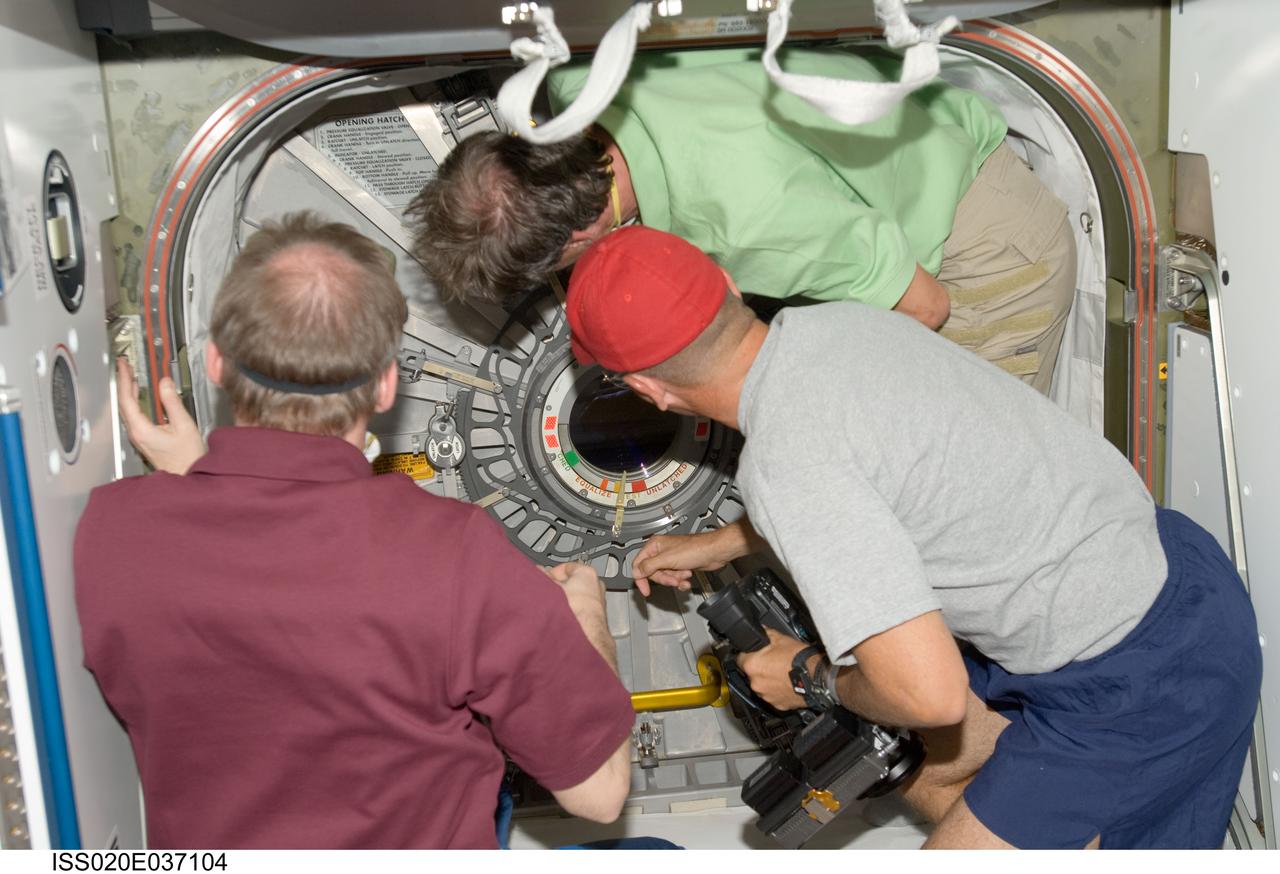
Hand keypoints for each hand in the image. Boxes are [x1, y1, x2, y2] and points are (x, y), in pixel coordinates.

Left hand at [116, 357, 205, 473]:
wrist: (187, 476)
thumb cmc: (187, 458)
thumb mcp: (184, 425)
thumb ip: (172, 402)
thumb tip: (164, 384)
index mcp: (142, 430)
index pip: (127, 399)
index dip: (125, 379)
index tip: (124, 365)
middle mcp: (136, 434)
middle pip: (124, 403)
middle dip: (125, 382)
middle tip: (125, 366)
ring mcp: (139, 437)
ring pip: (128, 410)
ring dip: (129, 391)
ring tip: (132, 377)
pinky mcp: (144, 439)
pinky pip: (134, 416)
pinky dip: (135, 402)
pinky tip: (141, 396)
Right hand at [543, 561, 605, 617]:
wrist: (585, 634)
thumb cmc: (575, 610)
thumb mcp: (551, 588)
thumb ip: (543, 576)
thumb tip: (538, 571)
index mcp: (587, 572)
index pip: (565, 566)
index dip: (551, 572)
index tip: (543, 578)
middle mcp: (596, 585)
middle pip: (571, 582)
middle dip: (557, 587)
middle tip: (547, 592)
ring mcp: (597, 602)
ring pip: (575, 597)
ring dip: (564, 600)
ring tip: (553, 606)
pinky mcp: (596, 617)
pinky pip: (579, 609)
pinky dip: (571, 611)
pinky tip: (562, 616)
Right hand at [631, 531, 731, 596]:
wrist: (714, 552)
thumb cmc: (695, 549)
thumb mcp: (667, 559)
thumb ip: (649, 566)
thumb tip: (636, 572)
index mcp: (655, 545)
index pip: (638, 564)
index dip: (640, 578)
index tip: (645, 590)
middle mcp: (661, 551)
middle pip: (652, 573)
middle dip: (664, 579)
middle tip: (673, 580)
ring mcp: (671, 559)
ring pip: (664, 577)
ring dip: (675, 580)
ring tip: (684, 576)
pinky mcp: (680, 566)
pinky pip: (674, 578)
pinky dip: (680, 581)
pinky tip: (687, 579)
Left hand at [737, 628, 813, 710]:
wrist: (817, 677)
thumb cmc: (800, 659)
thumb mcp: (780, 638)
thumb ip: (766, 633)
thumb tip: (761, 630)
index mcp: (752, 666)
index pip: (739, 658)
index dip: (747, 654)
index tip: (753, 653)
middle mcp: (756, 683)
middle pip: (751, 673)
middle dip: (760, 667)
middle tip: (773, 661)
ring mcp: (766, 696)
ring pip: (762, 686)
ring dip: (768, 680)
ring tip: (782, 672)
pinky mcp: (777, 705)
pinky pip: (773, 696)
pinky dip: (777, 690)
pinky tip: (787, 683)